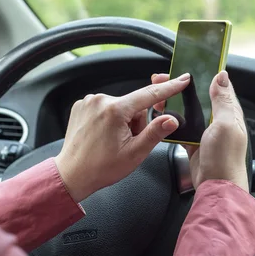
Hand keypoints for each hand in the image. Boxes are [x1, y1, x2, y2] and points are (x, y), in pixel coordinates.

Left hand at [55, 73, 190, 201]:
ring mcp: (88, 102)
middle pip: (134, 104)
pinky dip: (111, 119)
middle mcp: (100, 100)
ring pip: (121, 106)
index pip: (149, 95)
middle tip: (128, 141)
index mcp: (115, 110)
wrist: (71, 175)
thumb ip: (155, 133)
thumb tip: (171, 120)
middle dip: (137, 122)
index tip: (183, 79)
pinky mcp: (82, 106)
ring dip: (124, 121)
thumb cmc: (101, 168)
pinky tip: (104, 135)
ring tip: (114, 141)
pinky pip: (107, 107)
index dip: (169, 87)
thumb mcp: (135, 153)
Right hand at [152, 71, 248, 191]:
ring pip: (187, 111)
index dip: (203, 74)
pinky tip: (162, 117)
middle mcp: (218, 120)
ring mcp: (205, 132)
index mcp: (230, 112)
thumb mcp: (226, 124)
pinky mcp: (194, 142)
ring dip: (174, 103)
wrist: (216, 185)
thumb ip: (222, 100)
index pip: (218, 86)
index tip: (186, 66)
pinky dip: (171, 122)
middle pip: (199, 97)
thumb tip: (221, 76)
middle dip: (182, 87)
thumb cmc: (225, 158)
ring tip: (159, 97)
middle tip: (164, 80)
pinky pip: (181, 127)